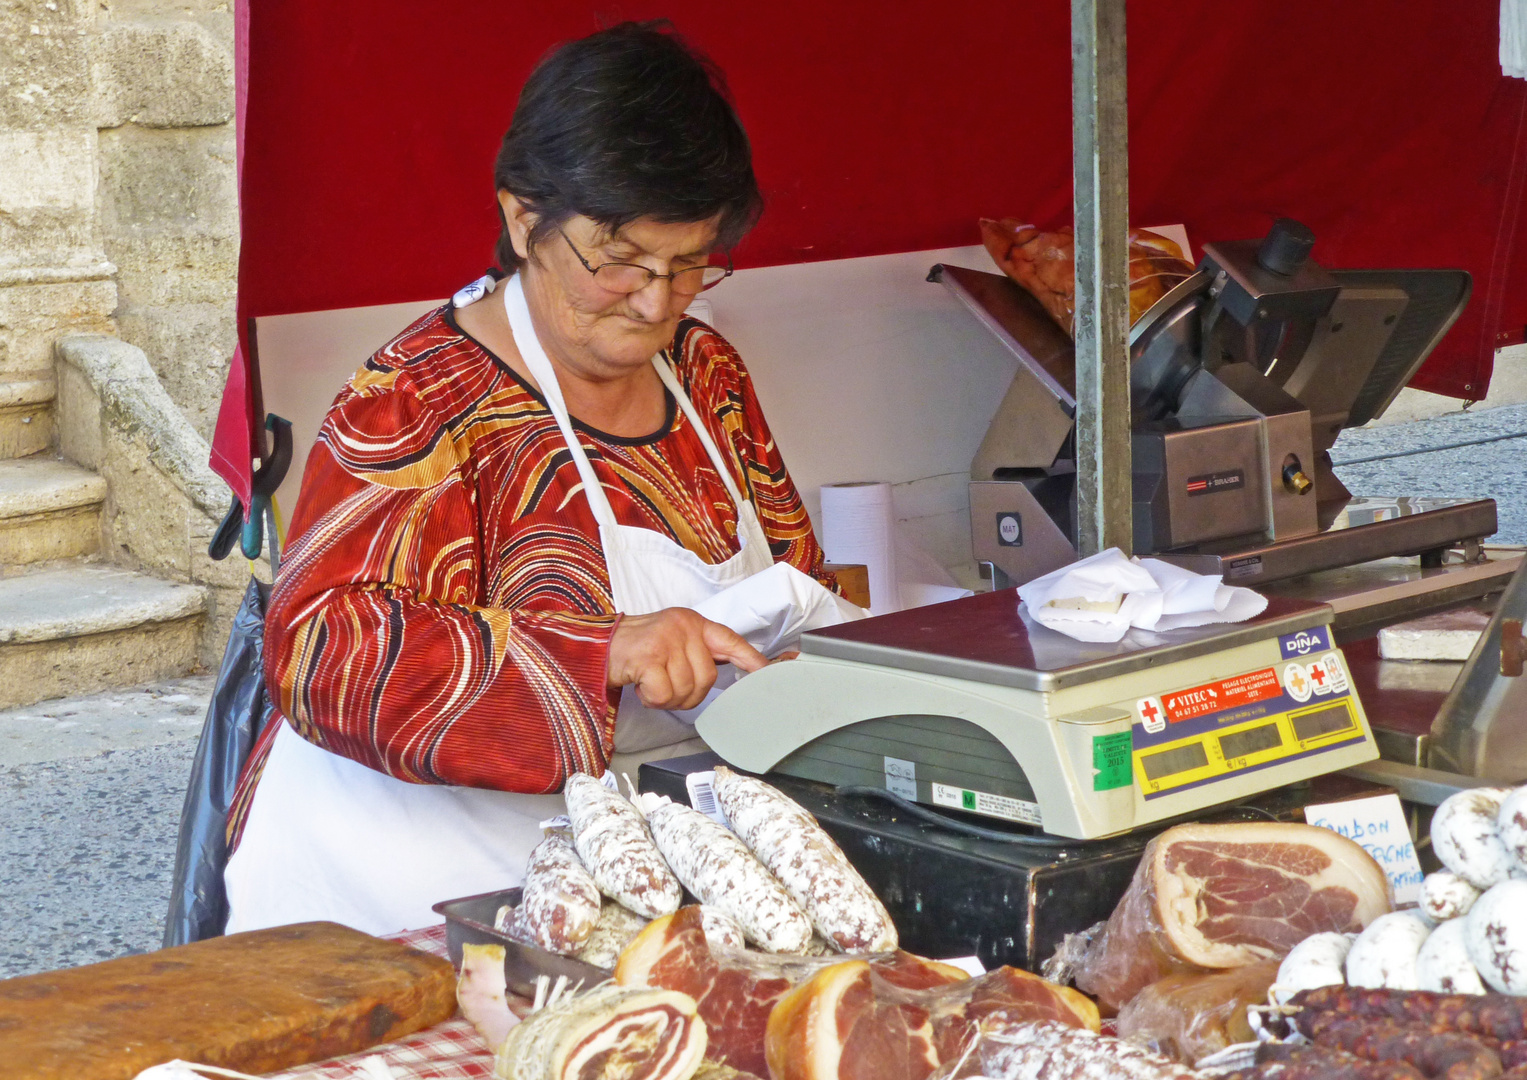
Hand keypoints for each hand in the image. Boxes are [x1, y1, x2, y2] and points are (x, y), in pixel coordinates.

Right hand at [606, 608, 767, 710]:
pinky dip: (653, 699)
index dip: (752, 660)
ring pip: (687, 690)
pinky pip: (665, 695)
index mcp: (693, 623)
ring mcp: (665, 640)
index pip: (731, 641)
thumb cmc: (638, 649)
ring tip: (652, 683)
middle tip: (666, 685)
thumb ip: (700, 652)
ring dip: (669, 698)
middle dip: (688, 693)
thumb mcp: (673, 641)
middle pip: (707, 677)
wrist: (597, 647)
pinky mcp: (648, 656)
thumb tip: (734, 672)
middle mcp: (683, 627)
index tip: (770, 673)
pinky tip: (642, 687)